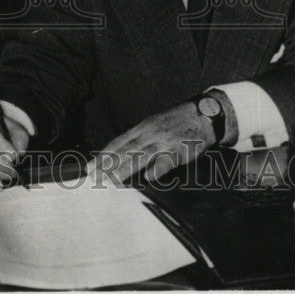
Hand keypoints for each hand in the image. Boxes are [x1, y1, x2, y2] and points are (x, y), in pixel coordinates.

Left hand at [90, 101, 215, 183]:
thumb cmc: (177, 120)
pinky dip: (158, 169)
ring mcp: (165, 141)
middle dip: (108, 164)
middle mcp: (151, 133)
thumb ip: (139, 137)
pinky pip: (167, 161)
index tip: (90, 166)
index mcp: (143, 126)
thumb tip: (120, 152)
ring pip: (141, 155)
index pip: (119, 141)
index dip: (104, 154)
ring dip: (125, 168)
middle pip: (126, 149)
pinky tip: (148, 177)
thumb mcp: (155, 123)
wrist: (204, 114)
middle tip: (94, 176)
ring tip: (111, 179)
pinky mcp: (181, 150)